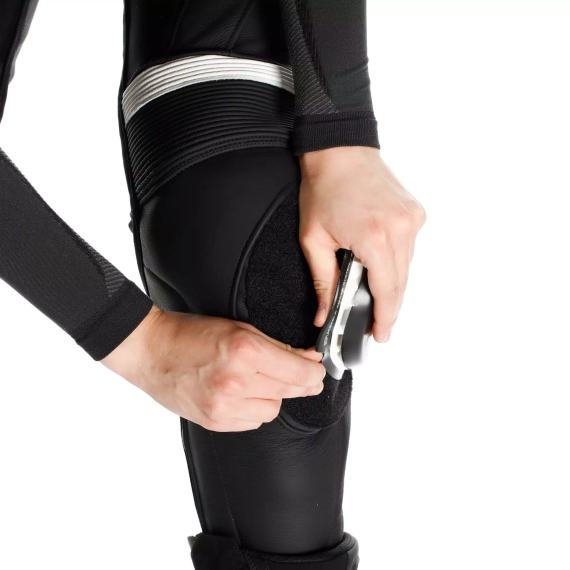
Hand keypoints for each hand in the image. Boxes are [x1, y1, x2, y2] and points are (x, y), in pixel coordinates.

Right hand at [101, 306, 325, 431]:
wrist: (151, 351)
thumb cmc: (191, 333)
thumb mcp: (239, 328)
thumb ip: (277, 347)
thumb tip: (308, 360)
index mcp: (245, 351)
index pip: (299, 372)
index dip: (315, 372)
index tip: (319, 369)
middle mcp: (236, 382)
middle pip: (290, 392)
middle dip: (301, 383)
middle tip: (304, 376)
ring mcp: (224, 406)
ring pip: (272, 411)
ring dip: (274, 397)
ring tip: (259, 382)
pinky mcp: (214, 421)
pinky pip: (252, 422)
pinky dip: (253, 409)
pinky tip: (243, 394)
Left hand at [298, 146, 426, 342]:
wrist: (339, 149)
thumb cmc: (323, 188)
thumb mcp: (313, 239)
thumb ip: (322, 281)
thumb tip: (324, 314)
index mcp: (374, 237)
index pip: (386, 291)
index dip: (385, 318)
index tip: (381, 335)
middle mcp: (401, 228)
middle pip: (400, 283)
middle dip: (389, 307)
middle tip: (376, 325)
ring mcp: (412, 219)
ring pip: (407, 268)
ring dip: (392, 286)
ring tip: (376, 301)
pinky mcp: (415, 212)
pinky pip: (409, 250)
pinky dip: (396, 264)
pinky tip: (382, 270)